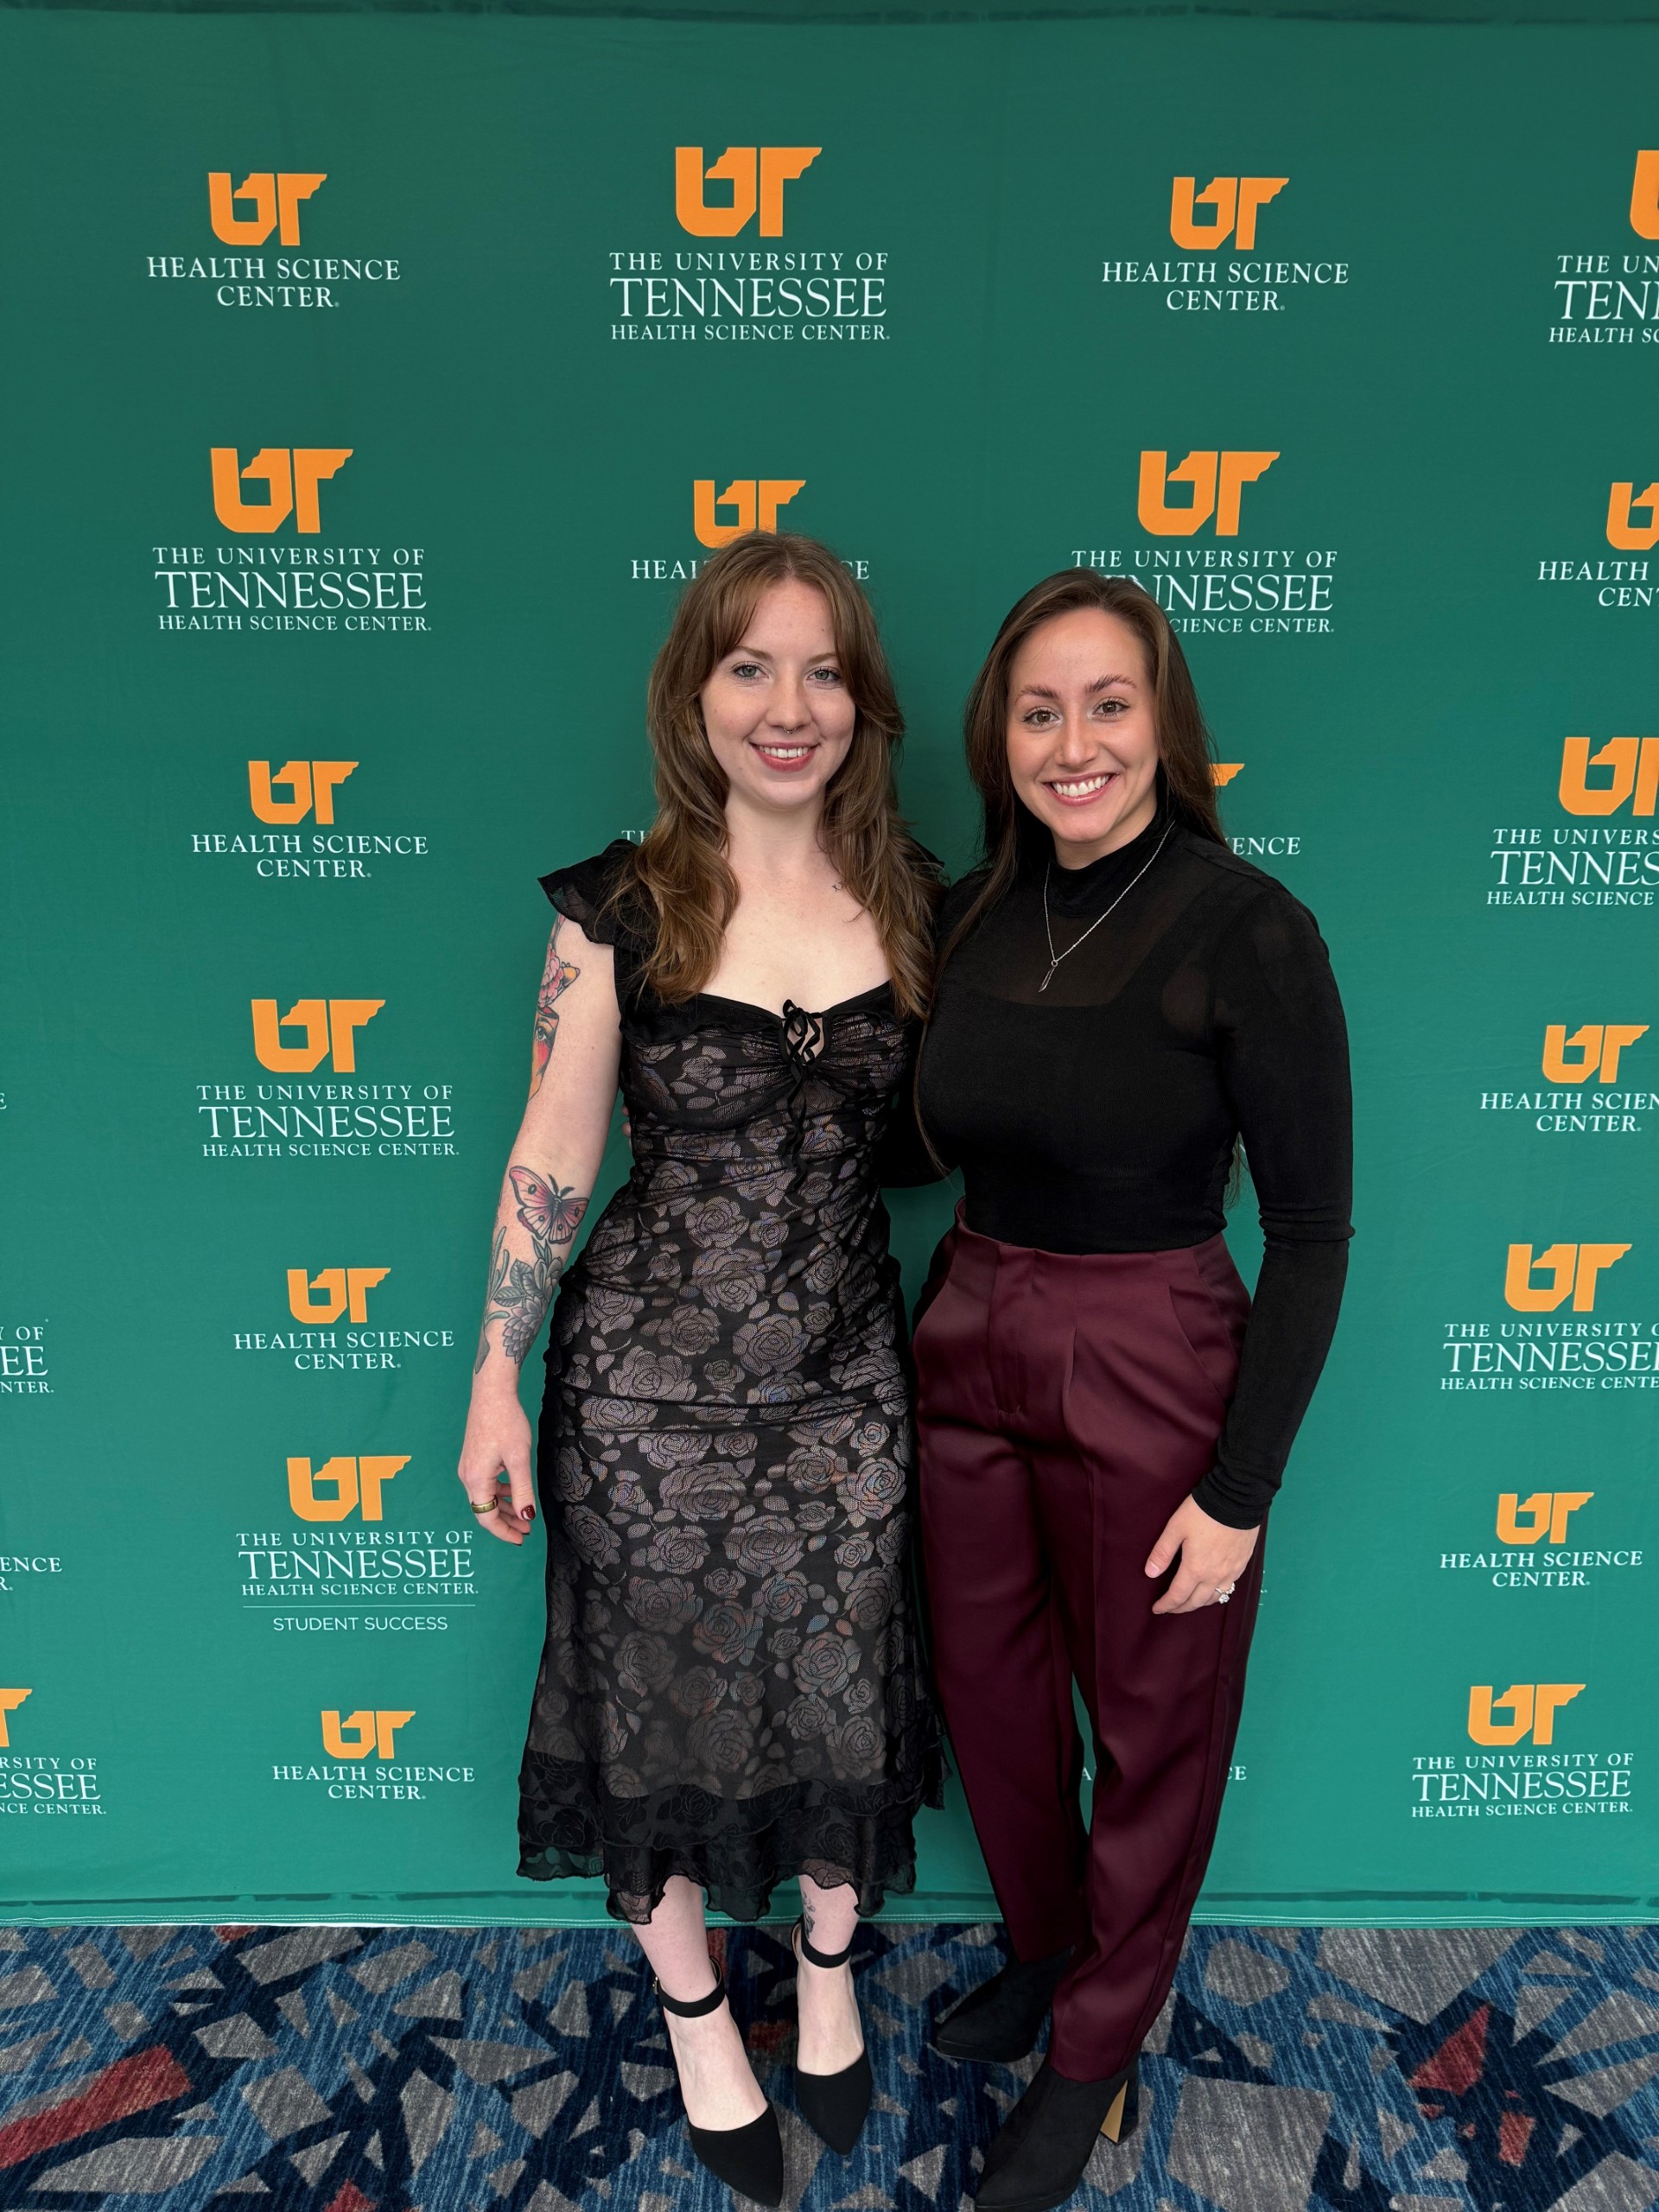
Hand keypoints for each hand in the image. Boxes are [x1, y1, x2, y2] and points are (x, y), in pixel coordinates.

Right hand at [457, 1377, 536, 1545]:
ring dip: (504, 1507)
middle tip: (527, 1530)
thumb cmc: (506, 1422)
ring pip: (485, 1497)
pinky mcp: (473, 1459)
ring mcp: (468, 1467)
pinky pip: (485, 1484)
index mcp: (476, 1479)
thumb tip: (526, 1516)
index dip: (504, 1531)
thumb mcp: (519, 1458)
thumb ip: (522, 1490)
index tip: (521, 1538)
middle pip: (484, 1509)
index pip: (486, 1518)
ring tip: (524, 1514)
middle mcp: (467, 1476)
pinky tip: (514, 1491)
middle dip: (506, 1522)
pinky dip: (499, 1492)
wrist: (491, 1393)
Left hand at [1144, 1494, 1257, 1615]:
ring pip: (1214, 1598)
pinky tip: (1211, 1589)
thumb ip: (1163, 1552)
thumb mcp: (1176, 1528)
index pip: (1178, 1596)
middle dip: (1181, 1608)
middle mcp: (1214, 1575)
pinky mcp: (1242, 1564)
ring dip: (1199, 1603)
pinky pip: (1228, 1588)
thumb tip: (1150, 1573)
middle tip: (1170, 1608)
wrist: (1238, 1499)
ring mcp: (1231, 1572)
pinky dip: (1216, 1594)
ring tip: (1189, 1602)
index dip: (1165, 1605)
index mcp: (1195, 1568)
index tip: (1157, 1608)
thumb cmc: (1203, 1511)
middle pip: (1196, 1602)